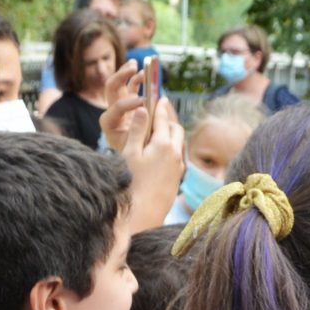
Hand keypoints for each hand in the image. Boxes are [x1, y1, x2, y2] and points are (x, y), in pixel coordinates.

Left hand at [100, 58, 159, 148]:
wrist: (138, 160)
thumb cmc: (138, 155)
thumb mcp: (139, 145)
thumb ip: (145, 127)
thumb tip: (153, 105)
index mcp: (111, 126)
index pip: (115, 109)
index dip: (127, 104)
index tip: (143, 102)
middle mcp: (113, 113)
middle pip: (111, 89)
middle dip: (121, 76)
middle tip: (133, 68)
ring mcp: (121, 107)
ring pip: (119, 84)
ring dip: (126, 72)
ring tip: (135, 64)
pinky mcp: (130, 104)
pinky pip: (130, 87)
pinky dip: (136, 78)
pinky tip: (143, 72)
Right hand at [110, 70, 185, 230]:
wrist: (145, 213)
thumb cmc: (133, 183)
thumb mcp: (131, 153)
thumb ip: (137, 130)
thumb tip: (142, 109)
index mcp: (163, 143)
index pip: (162, 118)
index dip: (159, 106)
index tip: (159, 96)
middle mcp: (175, 152)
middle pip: (175, 128)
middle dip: (168, 119)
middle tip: (161, 112)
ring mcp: (179, 166)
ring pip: (178, 143)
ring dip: (171, 134)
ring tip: (161, 130)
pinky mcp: (178, 177)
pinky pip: (177, 156)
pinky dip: (171, 148)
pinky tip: (162, 152)